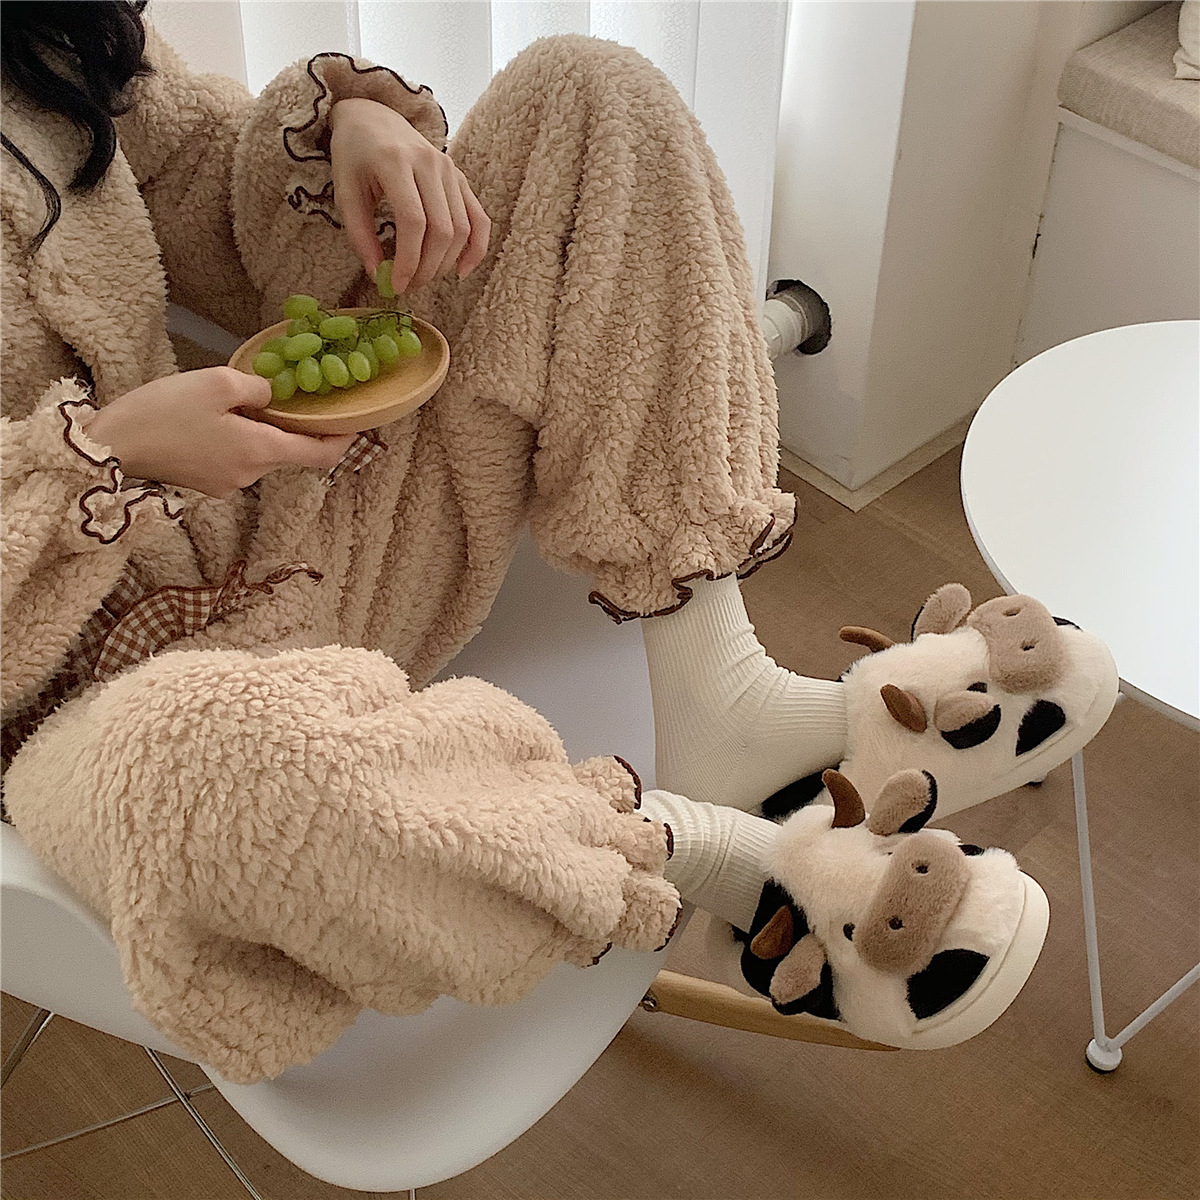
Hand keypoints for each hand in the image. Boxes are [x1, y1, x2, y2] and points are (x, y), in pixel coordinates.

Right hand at [85, 368, 356, 498]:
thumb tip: (275, 395)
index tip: (355, 421)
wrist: (110, 448)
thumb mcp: (217, 383)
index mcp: (261, 452)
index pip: (321, 455)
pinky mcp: (208, 484)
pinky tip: (217, 418)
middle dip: (295, 426)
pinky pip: (238, 459)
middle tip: (294, 395)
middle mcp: (251, 475)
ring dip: (263, 431)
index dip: (343, 439)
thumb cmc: (163, 412)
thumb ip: (258, 388)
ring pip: (262, 455)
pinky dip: (240, 439)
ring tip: (243, 401)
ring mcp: (229, 484)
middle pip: (290, 452)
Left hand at [329, 97, 490, 291]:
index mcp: (396, 162)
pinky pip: (479, 218)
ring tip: (424, 277)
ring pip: (462, 229)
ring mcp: (450, 170)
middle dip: (427, 267)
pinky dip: (476, 249)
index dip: (409, 260)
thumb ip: (359, 234)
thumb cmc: (355, 155)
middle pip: (442, 229)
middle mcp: (429, 163)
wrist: (374, 116)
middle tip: (409, 286)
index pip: (413, 221)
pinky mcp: (461, 178)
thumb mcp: (345, 191)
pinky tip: (461, 271)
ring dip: (446, 263)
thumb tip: (377, 275)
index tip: (397, 286)